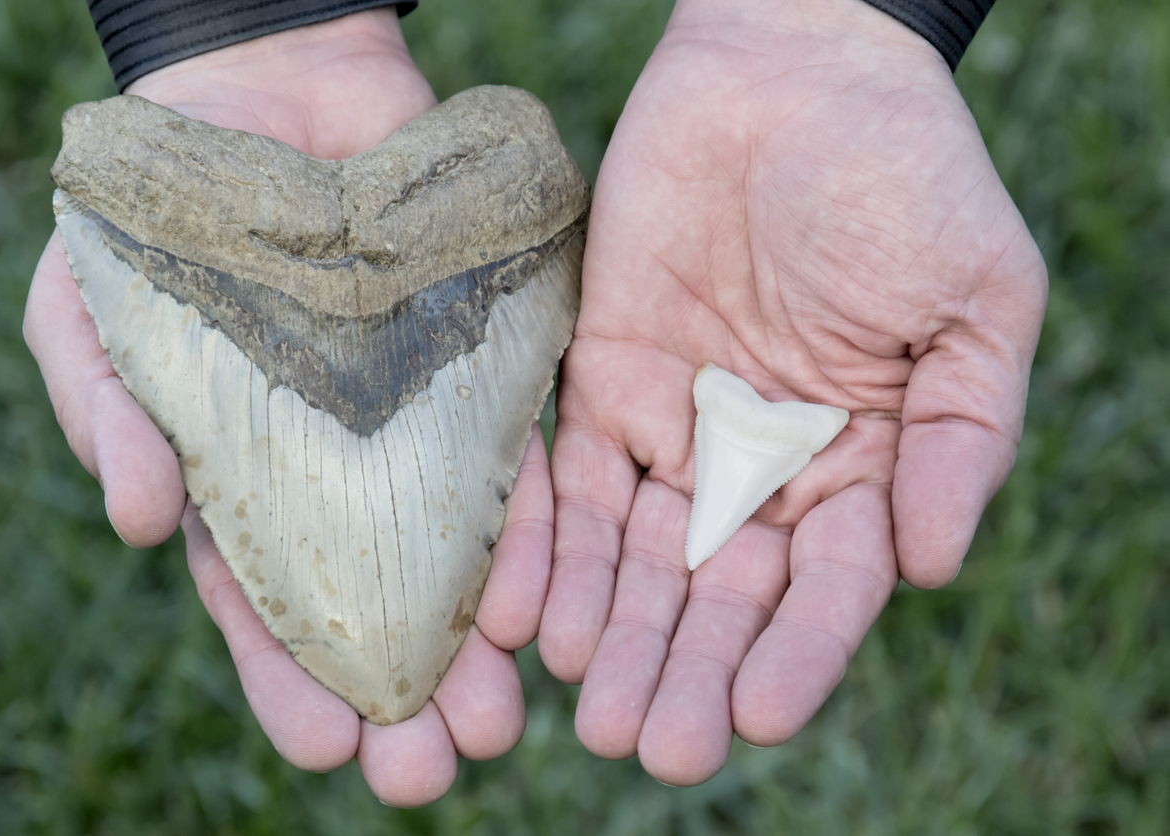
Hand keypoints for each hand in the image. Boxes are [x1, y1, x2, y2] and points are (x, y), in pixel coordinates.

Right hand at [24, 10, 552, 805]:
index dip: (292, 680)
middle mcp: (340, 474)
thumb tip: (135, 522)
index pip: (268, 603)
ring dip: (476, 637)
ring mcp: (413, 426)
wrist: (263, 102)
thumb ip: (107, 411)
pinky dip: (526, 525)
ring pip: (452, 550)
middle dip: (402, 691)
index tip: (324, 751)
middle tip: (433, 768)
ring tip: (504, 720)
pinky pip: (511, 455)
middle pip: (374, 601)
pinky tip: (541, 598)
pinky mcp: (480, 368)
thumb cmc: (162, 221)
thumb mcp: (98, 313)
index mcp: (244, 485)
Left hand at [538, 0, 1046, 784]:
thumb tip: (935, 568)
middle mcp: (760, 463)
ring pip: (635, 555)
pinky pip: (562, 480)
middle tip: (654, 748)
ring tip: (588, 709)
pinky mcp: (597, 381)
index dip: (797, 652)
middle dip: (687, 669)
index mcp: (860, 462)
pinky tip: (523, 617)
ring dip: (611, 633)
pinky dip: (542, 548)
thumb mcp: (975, 299)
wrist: (789, 71)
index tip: (757, 713)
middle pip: (719, 591)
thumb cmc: (904, 174)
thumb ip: (964, 435)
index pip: (827, 584)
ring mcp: (674, 426)